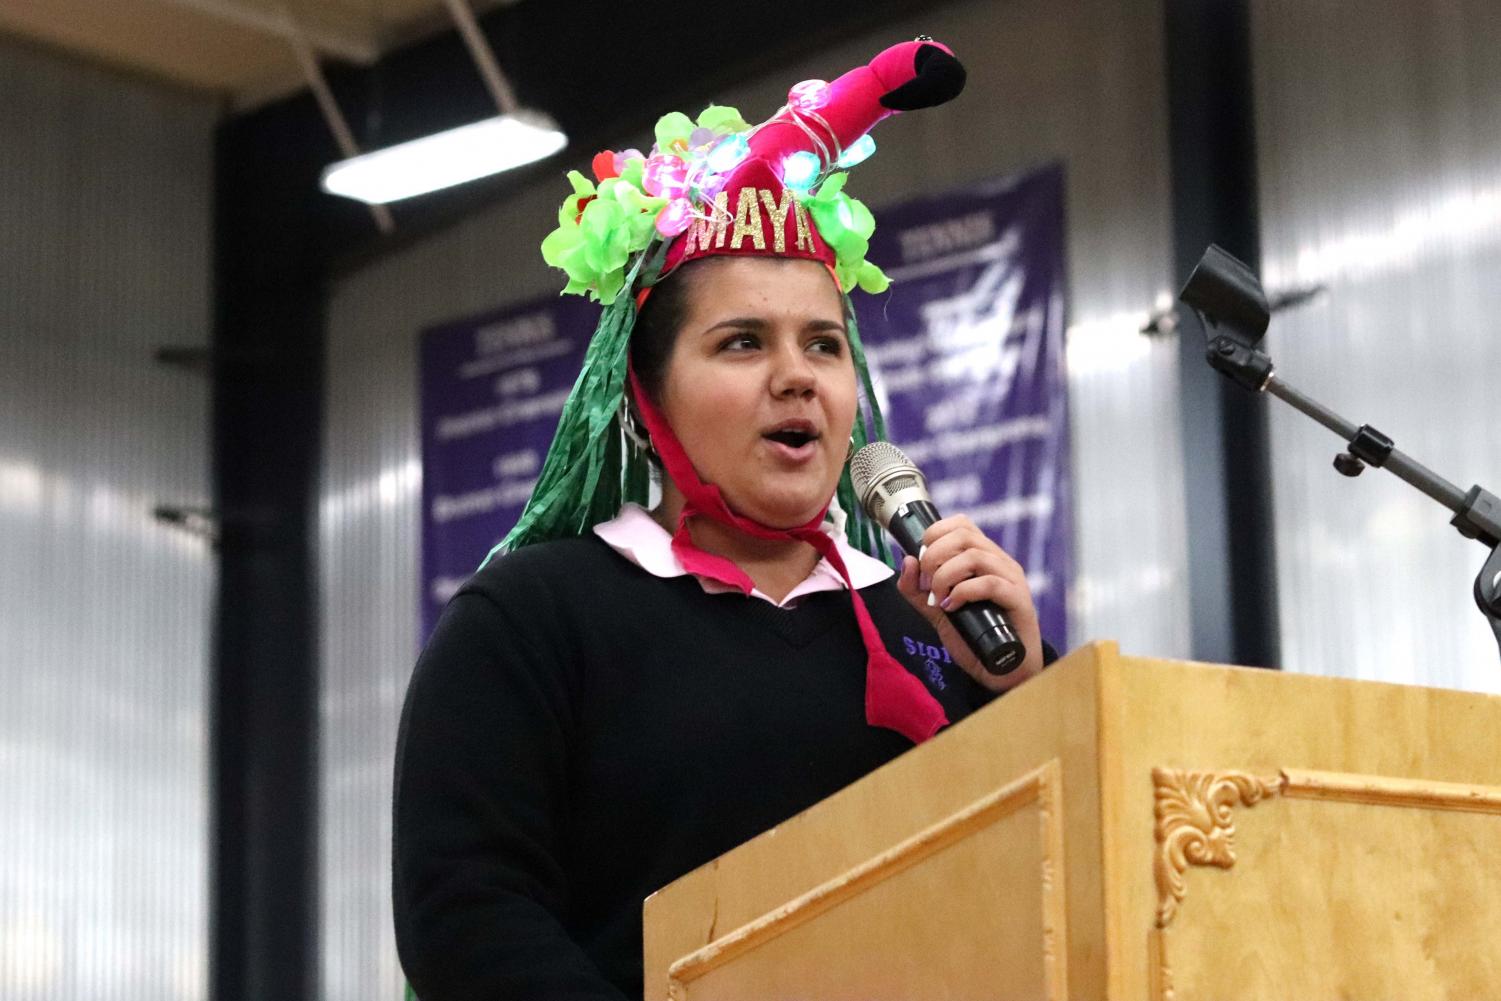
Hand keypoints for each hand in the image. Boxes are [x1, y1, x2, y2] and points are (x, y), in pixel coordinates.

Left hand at [895, 515, 1043, 692]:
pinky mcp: (1019, 601)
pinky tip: (952, 608)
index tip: (921, 560)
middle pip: (965, 535)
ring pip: (975, 557)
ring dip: (946, 576)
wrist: (1001, 671)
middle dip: (934, 556)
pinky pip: (991, 584)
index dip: (935, 533)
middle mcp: (999, 562)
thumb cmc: (974, 637)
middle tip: (926, 583)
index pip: (961, 524)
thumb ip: (917, 590)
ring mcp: (1012, 580)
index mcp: (982, 557)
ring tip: (938, 599)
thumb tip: (907, 560)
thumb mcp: (936, 611)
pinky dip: (964, 593)